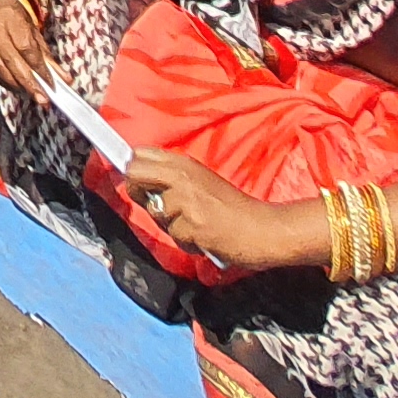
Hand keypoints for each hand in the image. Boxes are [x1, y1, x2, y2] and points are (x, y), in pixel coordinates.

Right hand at [0, 0, 54, 101]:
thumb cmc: (18, 18)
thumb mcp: (35, 32)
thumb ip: (48, 57)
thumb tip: (64, 80)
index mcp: (12, 19)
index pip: (26, 48)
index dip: (39, 69)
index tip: (51, 86)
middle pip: (11, 61)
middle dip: (28, 83)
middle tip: (42, 99)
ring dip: (15, 85)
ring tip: (30, 94)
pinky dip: (2, 82)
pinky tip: (14, 87)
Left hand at [116, 150, 312, 270]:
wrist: (264, 229)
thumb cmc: (235, 208)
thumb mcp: (203, 182)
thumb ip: (173, 179)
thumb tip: (138, 180)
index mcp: (185, 164)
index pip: (141, 155)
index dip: (133, 167)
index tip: (133, 177)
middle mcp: (182, 178)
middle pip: (134, 174)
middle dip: (137, 191)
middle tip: (155, 203)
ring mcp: (186, 202)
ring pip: (156, 213)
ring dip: (172, 224)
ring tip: (196, 225)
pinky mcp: (193, 226)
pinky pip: (175, 236)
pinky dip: (187, 242)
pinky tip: (205, 238)